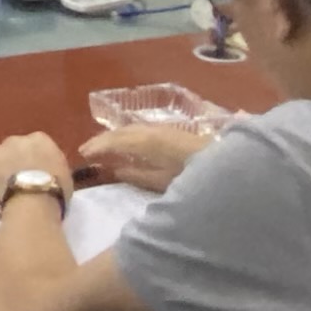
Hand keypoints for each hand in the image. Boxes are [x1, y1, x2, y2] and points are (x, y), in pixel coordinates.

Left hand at [0, 130, 72, 205]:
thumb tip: (46, 167)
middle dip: (15, 159)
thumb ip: (52, 163)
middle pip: (14, 147)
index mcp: (40, 138)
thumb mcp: (64, 171)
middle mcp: (17, 139)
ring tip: (6, 183)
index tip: (36, 169)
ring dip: (0, 166)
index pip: (35, 144)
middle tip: (20, 177)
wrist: (35, 198)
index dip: (34, 158)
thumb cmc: (56, 187)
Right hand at [79, 122, 212, 193]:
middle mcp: (154, 130)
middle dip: (104, 140)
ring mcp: (165, 129)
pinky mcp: (174, 133)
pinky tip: (129, 145)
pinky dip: (130, 137)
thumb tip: (115, 170)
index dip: (99, 146)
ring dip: (117, 137)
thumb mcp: (162, 181)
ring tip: (103, 148)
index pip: (118, 140)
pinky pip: (144, 131)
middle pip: (125, 131)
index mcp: (149, 141)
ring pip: (135, 129)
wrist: (227, 170)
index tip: (83, 155)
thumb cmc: (193, 178)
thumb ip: (136, 175)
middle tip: (87, 151)